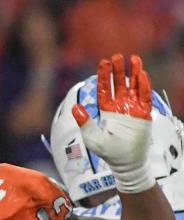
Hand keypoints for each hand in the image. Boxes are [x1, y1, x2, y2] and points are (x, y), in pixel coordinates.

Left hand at [72, 54, 152, 192]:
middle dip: (118, 71)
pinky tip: (142, 75)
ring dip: (134, 74)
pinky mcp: (144, 115)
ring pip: (134, 87)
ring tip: (134, 59)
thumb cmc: (108, 152)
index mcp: (106, 111)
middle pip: (119, 84)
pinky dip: (144, 86)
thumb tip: (75, 107)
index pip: (105, 90)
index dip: (104, 76)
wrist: (126, 163)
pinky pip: (145, 97)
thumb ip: (84, 123)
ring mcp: (133, 110)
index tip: (103, 62)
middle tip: (117, 56)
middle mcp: (120, 107)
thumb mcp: (92, 138)